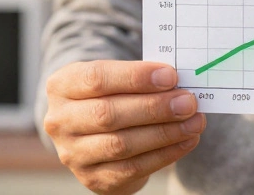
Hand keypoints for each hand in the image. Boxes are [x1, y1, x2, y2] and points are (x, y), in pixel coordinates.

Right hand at [44, 60, 203, 194]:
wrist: (93, 131)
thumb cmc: (110, 94)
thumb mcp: (114, 77)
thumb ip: (138, 77)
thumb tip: (177, 83)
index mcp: (62, 85)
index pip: (97, 78)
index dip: (135, 77)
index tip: (170, 76)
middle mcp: (60, 121)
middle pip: (107, 115)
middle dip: (154, 108)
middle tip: (188, 102)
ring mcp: (73, 153)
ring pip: (120, 145)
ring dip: (164, 133)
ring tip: (194, 121)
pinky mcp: (93, 177)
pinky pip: (132, 169)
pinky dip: (164, 154)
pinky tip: (186, 141)